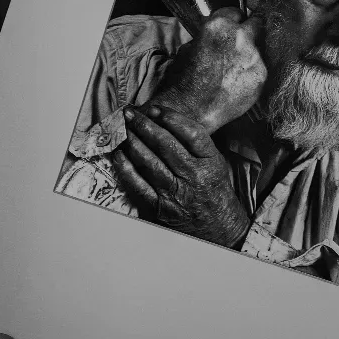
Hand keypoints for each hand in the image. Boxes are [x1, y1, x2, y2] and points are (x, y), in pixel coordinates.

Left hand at [114, 105, 252, 248]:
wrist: (219, 228)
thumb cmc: (214, 191)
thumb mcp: (216, 164)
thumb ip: (198, 144)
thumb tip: (168, 121)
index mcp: (210, 163)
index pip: (191, 134)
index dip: (172, 118)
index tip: (156, 109)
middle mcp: (194, 177)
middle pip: (166, 145)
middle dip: (145, 125)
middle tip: (131, 113)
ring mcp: (176, 193)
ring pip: (150, 162)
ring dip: (134, 143)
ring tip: (124, 129)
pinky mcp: (160, 207)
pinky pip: (139, 185)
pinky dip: (127, 169)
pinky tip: (119, 155)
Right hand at [152, 8, 266, 131]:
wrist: (188, 111)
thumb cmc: (182, 81)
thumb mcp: (188, 48)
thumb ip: (208, 36)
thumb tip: (218, 36)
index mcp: (218, 25)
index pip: (236, 11)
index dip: (233, 20)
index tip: (234, 27)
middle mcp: (240, 37)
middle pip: (258, 23)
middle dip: (251, 30)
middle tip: (243, 42)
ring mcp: (254, 57)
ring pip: (261, 48)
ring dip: (252, 54)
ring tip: (236, 69)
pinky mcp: (261, 77)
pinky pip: (261, 68)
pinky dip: (252, 73)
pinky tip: (239, 83)